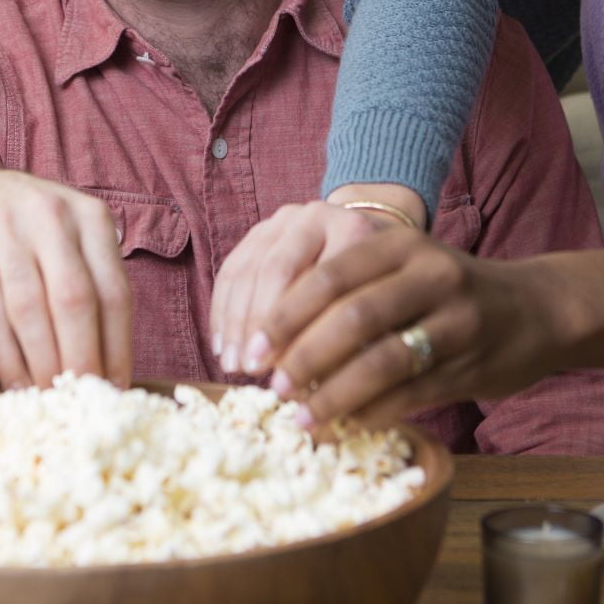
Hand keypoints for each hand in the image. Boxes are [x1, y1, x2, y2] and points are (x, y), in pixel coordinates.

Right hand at [0, 169, 132, 389]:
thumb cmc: (29, 236)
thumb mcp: (69, 245)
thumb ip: (92, 289)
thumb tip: (112, 372)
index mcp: (91, 216)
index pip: (113, 291)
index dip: (117, 346)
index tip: (114, 387)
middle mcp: (51, 213)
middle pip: (74, 299)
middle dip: (79, 357)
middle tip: (79, 400)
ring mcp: (4, 222)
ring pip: (29, 307)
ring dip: (39, 361)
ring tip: (45, 397)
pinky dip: (3, 352)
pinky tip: (11, 381)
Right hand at [210, 201, 380, 375]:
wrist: (368, 245)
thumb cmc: (377, 292)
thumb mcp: (383, 311)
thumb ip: (357, 340)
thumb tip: (318, 388)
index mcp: (357, 232)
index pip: (322, 285)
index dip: (301, 331)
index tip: (285, 373)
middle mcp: (319, 215)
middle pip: (279, 271)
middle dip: (261, 325)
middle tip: (251, 369)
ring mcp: (285, 219)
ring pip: (249, 270)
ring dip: (235, 323)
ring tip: (232, 365)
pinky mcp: (260, 230)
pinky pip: (231, 269)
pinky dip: (222, 310)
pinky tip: (221, 345)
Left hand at [258, 228, 555, 430]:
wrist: (536, 309)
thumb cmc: (449, 290)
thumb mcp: (405, 266)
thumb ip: (351, 290)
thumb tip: (274, 342)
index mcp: (403, 245)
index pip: (331, 275)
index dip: (284, 314)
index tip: (251, 347)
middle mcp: (432, 276)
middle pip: (354, 317)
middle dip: (304, 356)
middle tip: (272, 386)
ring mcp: (456, 322)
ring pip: (383, 361)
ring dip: (335, 394)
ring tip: (301, 417)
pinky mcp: (470, 365)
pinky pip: (410, 394)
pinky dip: (372, 413)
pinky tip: (345, 424)